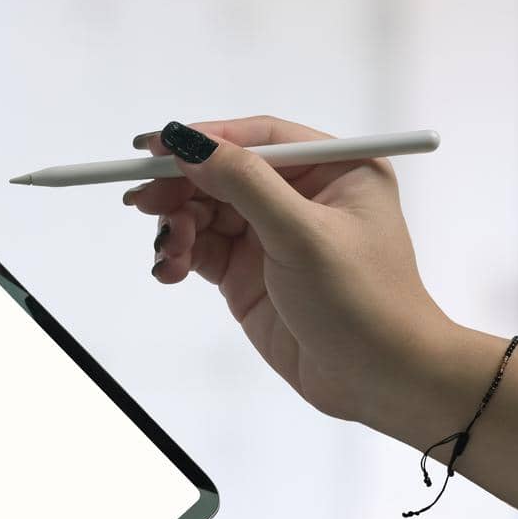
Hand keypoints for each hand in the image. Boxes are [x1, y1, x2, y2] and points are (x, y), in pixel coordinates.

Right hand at [126, 116, 454, 426]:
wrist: (376, 380)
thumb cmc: (364, 302)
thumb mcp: (302, 233)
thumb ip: (244, 184)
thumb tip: (189, 145)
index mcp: (334, 170)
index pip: (258, 138)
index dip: (205, 140)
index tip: (154, 148)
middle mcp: (302, 196)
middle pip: (222, 174)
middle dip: (180, 188)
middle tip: (141, 202)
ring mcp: (271, 235)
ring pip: (203, 211)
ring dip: (176, 227)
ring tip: (170, 252)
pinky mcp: (247, 272)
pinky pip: (199, 249)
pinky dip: (178, 256)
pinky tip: (171, 271)